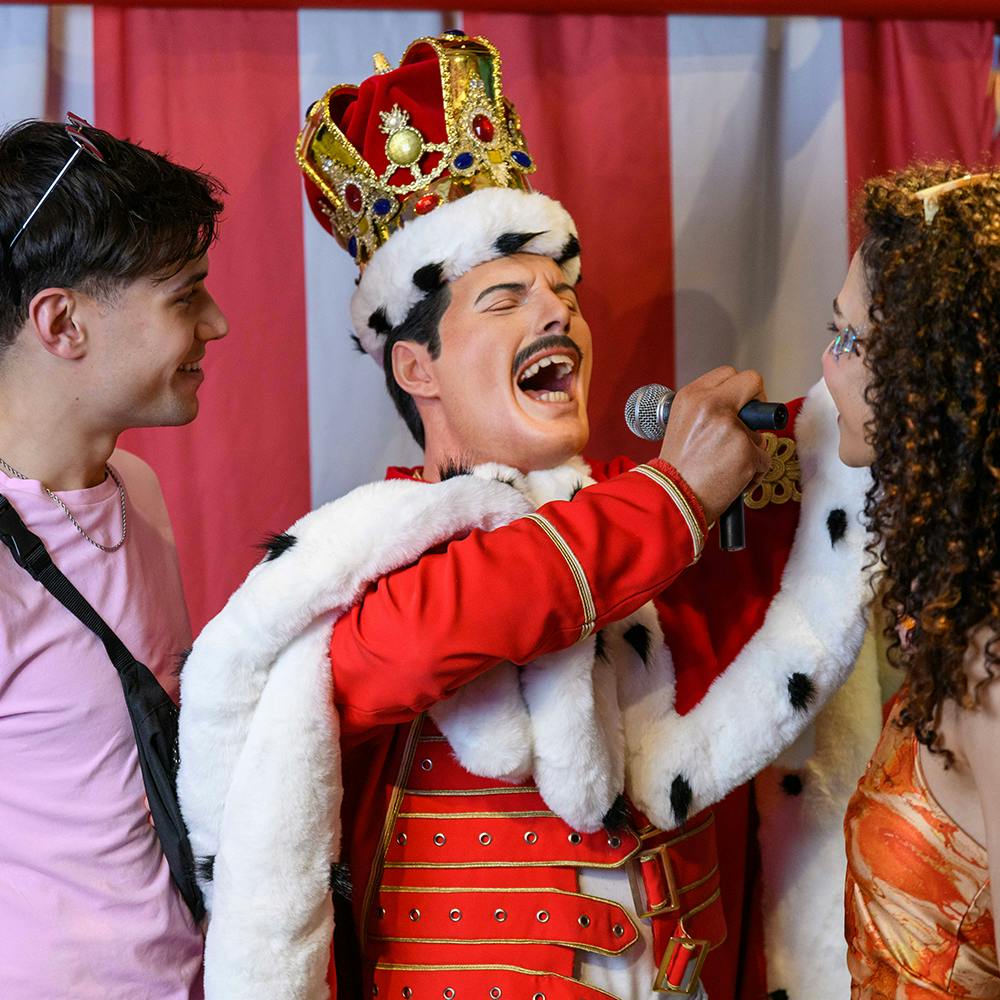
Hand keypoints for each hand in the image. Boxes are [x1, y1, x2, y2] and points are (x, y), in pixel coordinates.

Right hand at [658, 366, 772, 524]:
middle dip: (759, 403)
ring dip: (751, 449)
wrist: (671, 498)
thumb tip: (740, 409)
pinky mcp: (746, 451)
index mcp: (692, 396)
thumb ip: (708, 410)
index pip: (729, 373)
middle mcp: (710, 405)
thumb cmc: (676, 469)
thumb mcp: (683, 424)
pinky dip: (753, 473)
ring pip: (761, 431)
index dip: (739, 390)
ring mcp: (730, 427)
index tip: (740, 406)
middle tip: (751, 425)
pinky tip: (732, 480)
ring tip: (726, 465)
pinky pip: (764, 458)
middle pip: (753, 381)